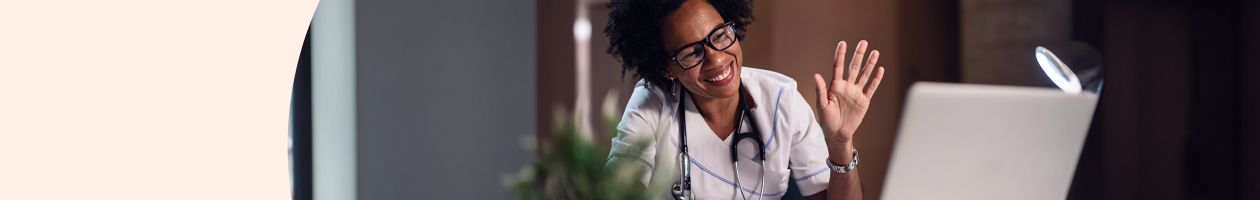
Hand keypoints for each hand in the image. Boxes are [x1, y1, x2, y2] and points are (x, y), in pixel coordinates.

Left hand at [812, 40, 883, 158]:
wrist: (837, 134)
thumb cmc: (826, 120)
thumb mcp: (821, 105)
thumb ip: (820, 89)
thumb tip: (816, 75)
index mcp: (835, 86)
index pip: (838, 66)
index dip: (840, 55)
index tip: (843, 43)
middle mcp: (846, 87)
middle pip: (854, 67)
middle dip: (858, 55)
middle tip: (863, 42)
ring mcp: (856, 93)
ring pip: (864, 75)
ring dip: (870, 64)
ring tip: (875, 52)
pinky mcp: (864, 101)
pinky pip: (871, 88)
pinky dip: (876, 79)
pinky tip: (880, 70)